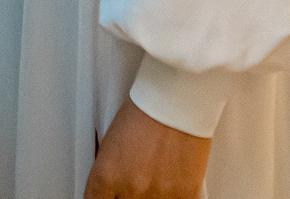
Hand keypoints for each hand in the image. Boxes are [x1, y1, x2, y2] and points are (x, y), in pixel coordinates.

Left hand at [85, 100, 209, 198]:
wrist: (176, 99)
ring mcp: (157, 196)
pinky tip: (170, 181)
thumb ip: (110, 172)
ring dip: (151, 194)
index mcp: (105, 175)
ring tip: (155, 173)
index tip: (109, 195)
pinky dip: (172, 195)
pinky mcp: (184, 195)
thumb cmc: (145, 110)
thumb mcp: (112, 142)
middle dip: (126, 194)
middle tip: (135, 179)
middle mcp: (129, 189)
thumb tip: (110, 189)